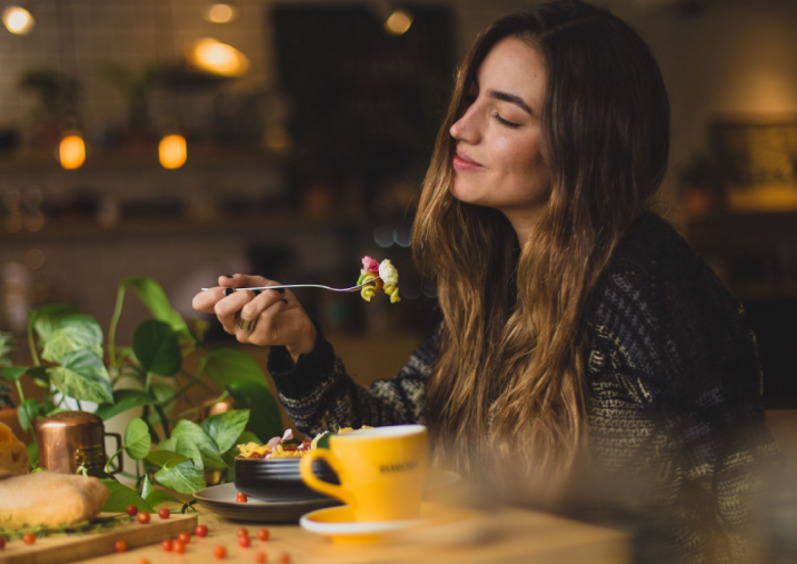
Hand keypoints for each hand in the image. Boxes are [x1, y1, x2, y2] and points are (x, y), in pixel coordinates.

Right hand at [192, 274, 316, 362]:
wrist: (298, 319)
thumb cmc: (274, 300)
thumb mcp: (259, 284)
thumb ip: (242, 280)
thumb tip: (222, 279)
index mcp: (225, 308)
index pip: (200, 303)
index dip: (210, 293)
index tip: (226, 286)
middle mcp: (230, 323)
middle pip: (221, 309)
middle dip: (239, 295)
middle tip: (253, 291)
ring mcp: (243, 333)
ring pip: (248, 311)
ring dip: (266, 297)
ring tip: (276, 293)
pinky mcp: (260, 338)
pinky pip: (266, 315)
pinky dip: (276, 303)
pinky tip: (282, 302)